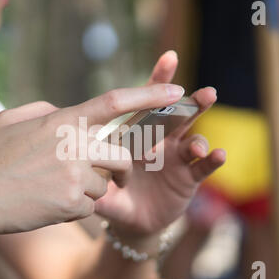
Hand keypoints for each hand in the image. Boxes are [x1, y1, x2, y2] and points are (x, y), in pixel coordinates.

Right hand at [0, 84, 185, 235]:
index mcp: (63, 121)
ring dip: (88, 191)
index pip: (115, 102)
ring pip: (104, 186)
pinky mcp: (72, 204)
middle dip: (119, 169)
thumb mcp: (12, 119)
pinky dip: (75, 208)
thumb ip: (46, 109)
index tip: (176, 92)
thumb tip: (66, 110)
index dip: (149, 95)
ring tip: (56, 190)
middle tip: (105, 174)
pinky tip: (49, 203)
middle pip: (121, 157)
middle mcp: (74, 146)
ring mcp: (74, 176)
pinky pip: (89, 207)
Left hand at [95, 51, 225, 234]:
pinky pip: (202, 168)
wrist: (130, 221)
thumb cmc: (113, 194)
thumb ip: (86, 168)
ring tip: (210, 133)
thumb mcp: (98, 179)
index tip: (170, 57)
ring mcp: (176, 159)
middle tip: (206, 91)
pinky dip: (211, 159)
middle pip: (178, 116)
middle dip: (191, 102)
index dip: (158, 81)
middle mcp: (161, 142)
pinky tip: (219, 154)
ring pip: (193, 137)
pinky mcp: (188, 179)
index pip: (148, 103)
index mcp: (139, 135)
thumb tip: (58, 156)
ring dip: (203, 128)